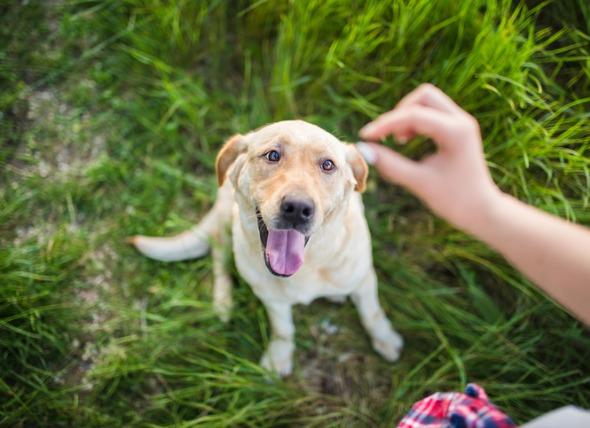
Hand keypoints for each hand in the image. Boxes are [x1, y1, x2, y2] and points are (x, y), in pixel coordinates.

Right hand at [359, 83, 501, 232]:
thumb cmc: (454, 200)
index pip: (414, 115)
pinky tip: (406, 140)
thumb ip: (391, 165)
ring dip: (406, 116)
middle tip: (387, 137)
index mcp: (456, 132)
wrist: (482, 211)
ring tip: (398, 141)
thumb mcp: (419, 183)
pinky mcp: (457, 129)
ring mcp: (461, 122)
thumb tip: (364, 150)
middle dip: (400, 113)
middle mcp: (461, 121)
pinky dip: (414, 121)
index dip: (386, 124)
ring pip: (426, 101)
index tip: (366, 136)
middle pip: (423, 96)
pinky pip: (431, 112)